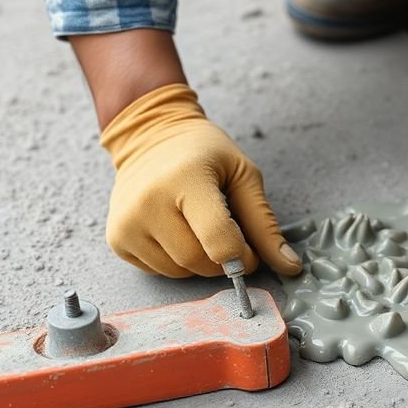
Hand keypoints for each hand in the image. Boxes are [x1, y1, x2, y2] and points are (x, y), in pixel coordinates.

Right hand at [101, 84, 302, 277]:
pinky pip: (157, 270)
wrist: (150, 136)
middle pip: (198, 262)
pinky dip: (175, 262)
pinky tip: (176, 231)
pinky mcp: (116, 238)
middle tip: (229, 241)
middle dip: (223, 262)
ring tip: (198, 229)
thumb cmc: (203, 153)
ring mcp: (127, 222)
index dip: (243, 257)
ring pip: (177, 272)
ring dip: (199, 263)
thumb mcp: (243, 175)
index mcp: (186, 180)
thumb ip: (266, 224)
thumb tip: (290, 268)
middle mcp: (149, 202)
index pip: (219, 241)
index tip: (249, 251)